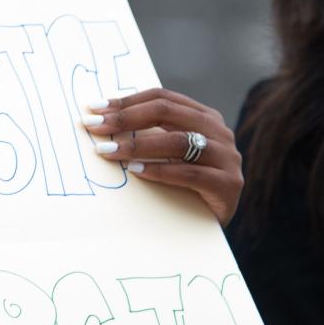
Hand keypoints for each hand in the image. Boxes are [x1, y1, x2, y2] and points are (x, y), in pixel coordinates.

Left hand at [83, 87, 243, 224]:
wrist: (213, 226)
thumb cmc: (186, 187)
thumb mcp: (171, 154)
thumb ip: (151, 135)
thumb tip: (103, 122)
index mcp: (204, 117)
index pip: (162, 98)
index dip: (127, 101)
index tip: (95, 109)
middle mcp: (218, 131)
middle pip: (167, 112)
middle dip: (126, 118)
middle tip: (96, 126)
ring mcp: (226, 157)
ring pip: (178, 141)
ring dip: (138, 145)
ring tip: (109, 151)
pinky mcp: (228, 185)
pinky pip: (190, 173)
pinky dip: (160, 171)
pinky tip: (135, 171)